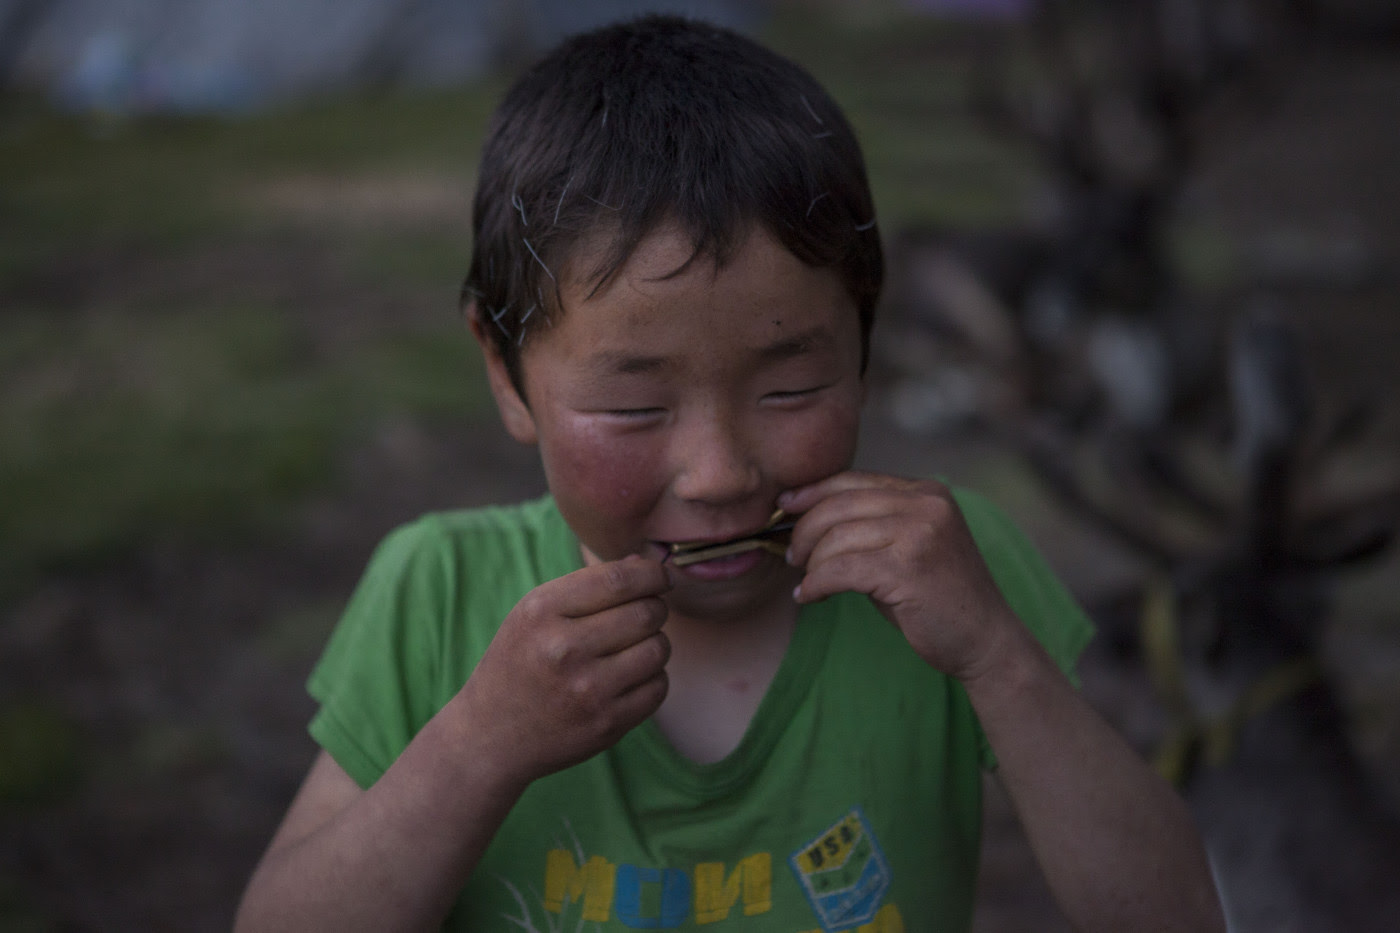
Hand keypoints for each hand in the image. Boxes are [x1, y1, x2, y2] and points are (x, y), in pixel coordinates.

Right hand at [456, 555, 671, 783]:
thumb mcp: (533, 614)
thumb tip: (644, 564)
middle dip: (655, 608)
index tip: (661, 576)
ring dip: (656, 643)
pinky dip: (653, 677)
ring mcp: (587, 690)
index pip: (618, 580)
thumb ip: (587, 585)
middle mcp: (563, 649)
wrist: (491, 736)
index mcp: (541, 612)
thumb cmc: (519, 663)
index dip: (652, 573)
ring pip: (658, 648)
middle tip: (645, 614)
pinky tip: (630, 678)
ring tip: (636, 647)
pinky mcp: (607, 724)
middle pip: (646, 612)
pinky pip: (659, 687)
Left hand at [781, 472, 1017, 681]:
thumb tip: (805, 516)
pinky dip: (817, 584)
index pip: (854, 480)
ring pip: (837, 538)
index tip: (784, 506)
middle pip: (840, 505)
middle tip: (791, 557)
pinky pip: (840, 570)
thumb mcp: (907, 547)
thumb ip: (870, 525)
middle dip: (805, 530)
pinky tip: (810, 596)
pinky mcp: (908, 568)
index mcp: (927, 492)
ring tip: (805, 581)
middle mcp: (926, 505)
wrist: (985, 640)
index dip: (812, 492)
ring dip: (811, 563)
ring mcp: (920, 533)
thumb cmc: (937, 598)